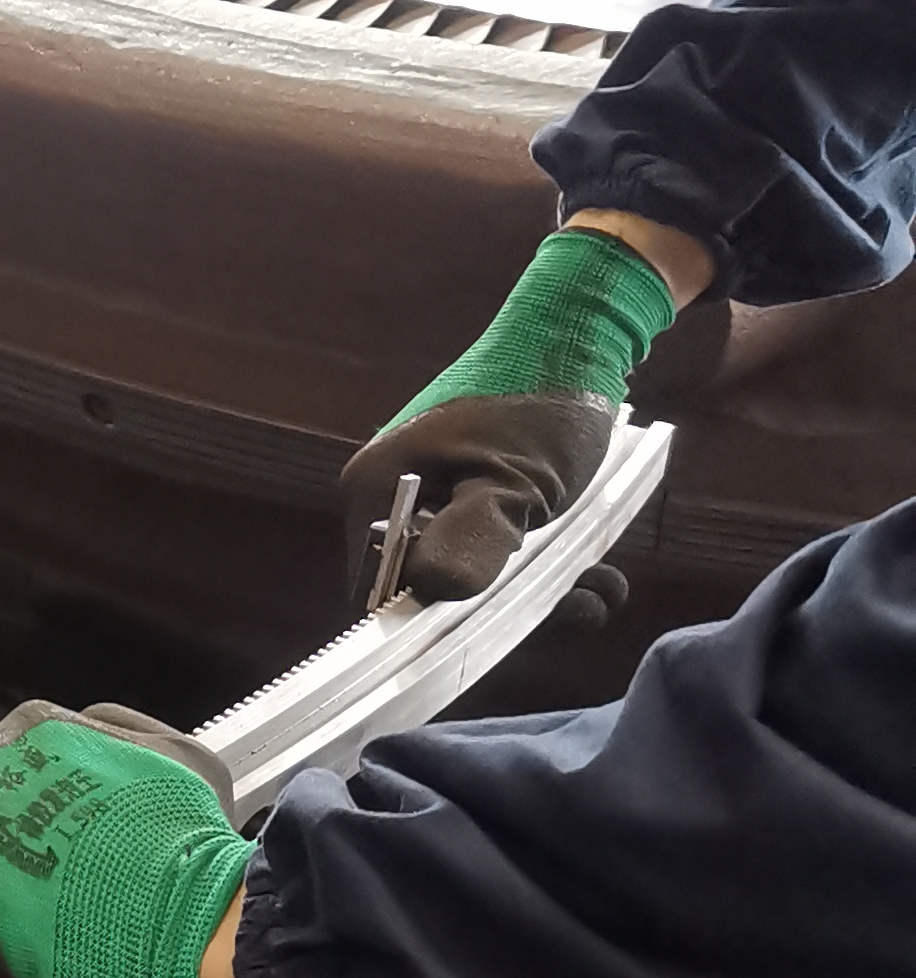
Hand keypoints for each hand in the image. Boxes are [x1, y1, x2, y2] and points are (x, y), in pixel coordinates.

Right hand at [340, 223, 681, 612]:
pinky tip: (595, 572)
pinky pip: (498, 562)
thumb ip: (473, 538)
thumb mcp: (514, 480)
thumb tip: (433, 593)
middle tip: (580, 606)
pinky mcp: (475, 504)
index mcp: (376, 495)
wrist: (578, 339)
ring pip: (475, 586)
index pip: (377, 598)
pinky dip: (547, 579)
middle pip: (431, 600)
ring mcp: (436, 506)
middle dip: (509, 618)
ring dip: (542, 601)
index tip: (505, 638)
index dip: (432, 634)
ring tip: (601, 586)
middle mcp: (394, 506)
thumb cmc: (540, 403)